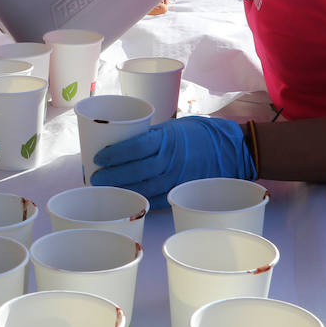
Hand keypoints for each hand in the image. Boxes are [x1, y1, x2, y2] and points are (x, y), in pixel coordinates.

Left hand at [90, 116, 255, 206]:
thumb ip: (151, 137)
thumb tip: (122, 143)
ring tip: (105, 188)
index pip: (135, 147)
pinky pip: (159, 199)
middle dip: (112, 175)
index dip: (114, 154)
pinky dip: (142, 200)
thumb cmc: (198, 134)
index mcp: (167, 139)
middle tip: (94, 177)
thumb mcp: (173, 127)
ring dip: (122, 189)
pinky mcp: (182, 190)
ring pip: (145, 186)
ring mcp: (177, 177)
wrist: (231, 150)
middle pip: (136, 170)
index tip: (98, 157)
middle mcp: (171, 159)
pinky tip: (128, 198)